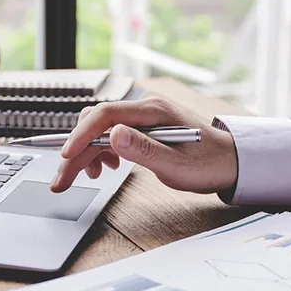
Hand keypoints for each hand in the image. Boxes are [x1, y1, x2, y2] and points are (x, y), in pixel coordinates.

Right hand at [50, 97, 237, 194]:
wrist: (228, 161)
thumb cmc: (208, 163)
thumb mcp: (177, 164)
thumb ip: (144, 149)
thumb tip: (112, 135)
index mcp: (153, 111)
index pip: (105, 115)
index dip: (81, 135)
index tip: (67, 156)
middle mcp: (143, 109)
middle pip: (96, 124)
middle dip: (76, 152)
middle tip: (61, 181)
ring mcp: (141, 118)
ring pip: (99, 131)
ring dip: (86, 154)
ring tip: (88, 177)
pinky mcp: (141, 129)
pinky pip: (110, 136)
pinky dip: (100, 152)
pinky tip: (104, 167)